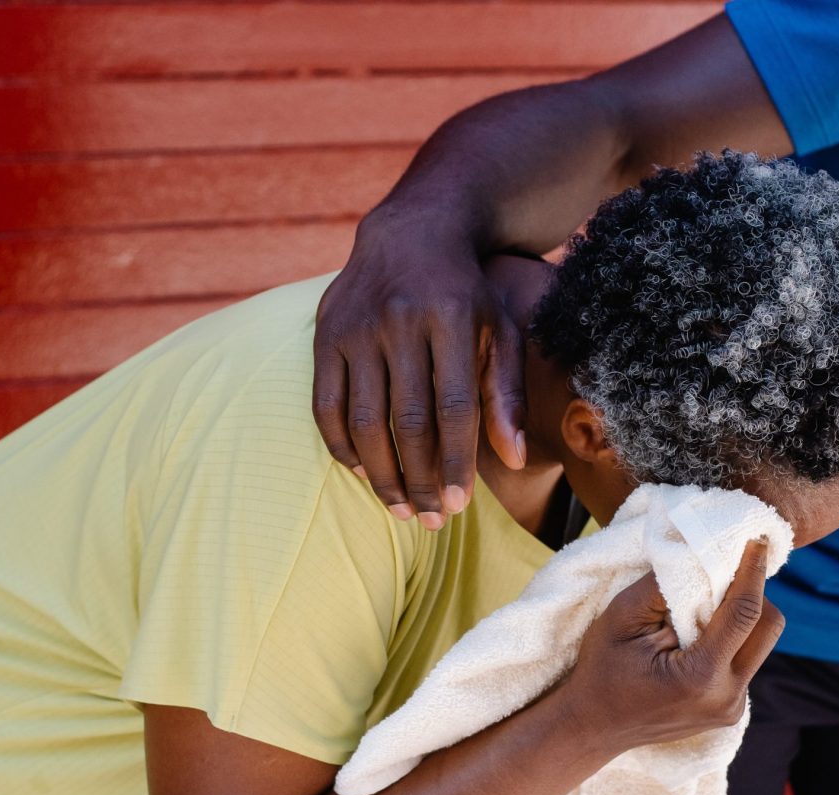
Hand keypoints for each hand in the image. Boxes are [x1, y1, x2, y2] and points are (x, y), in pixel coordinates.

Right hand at [312, 208, 527, 526]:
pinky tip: (362, 473)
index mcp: (452, 317)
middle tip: (431, 519)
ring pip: (363, 420)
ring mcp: (356, 326)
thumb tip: (513, 460)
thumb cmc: (467, 294)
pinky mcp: (325, 334)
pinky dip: (342, 446)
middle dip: (420, 479)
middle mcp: (400, 320)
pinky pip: (326, 405)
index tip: (459, 506)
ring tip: (400, 508)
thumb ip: (508, 393)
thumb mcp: (502, 330)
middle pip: (407, 421)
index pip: (454, 407)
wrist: (412, 232)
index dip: (456, 462)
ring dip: (381, 474)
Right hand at [564, 539, 784, 752]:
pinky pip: (746, 661)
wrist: (592, 728)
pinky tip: (698, 636)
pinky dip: (730, 639)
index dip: (753, 570)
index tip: (756, 540)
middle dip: (754, 593)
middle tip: (724, 574)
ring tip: (703, 608)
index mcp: (701, 677)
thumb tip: (701, 557)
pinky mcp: (730, 710)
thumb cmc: (601, 671)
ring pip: (761, 644)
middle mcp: (727, 697)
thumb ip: (663, 586)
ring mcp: (732, 709)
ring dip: (741, 617)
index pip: (746, 612)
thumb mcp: (621, 618)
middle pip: (769, 627)